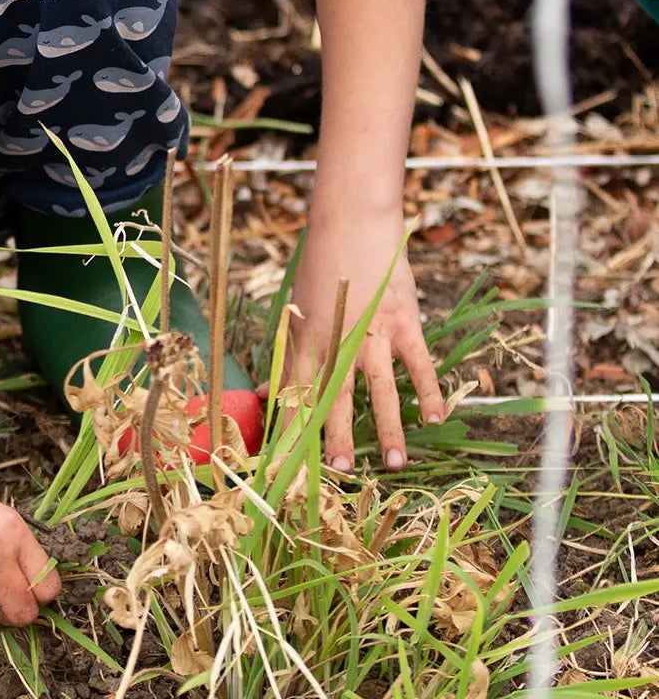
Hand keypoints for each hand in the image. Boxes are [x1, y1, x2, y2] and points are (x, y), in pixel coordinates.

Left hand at [288, 216, 444, 473]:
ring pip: (379, 389)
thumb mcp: (295, 313)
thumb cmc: (320, 269)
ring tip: (391, 463)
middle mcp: (337, 341)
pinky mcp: (403, 322)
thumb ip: (287, 358)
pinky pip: (418, 364)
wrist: (352, 225)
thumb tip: (267, 393)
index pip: (296, 392)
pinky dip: (426, 391)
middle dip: (335, 437)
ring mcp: (372, 333)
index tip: (289, 460)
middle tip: (339, 473)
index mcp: (306, 340)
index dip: (293, 426)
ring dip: (385, 427)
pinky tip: (431, 418)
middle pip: (335, 397)